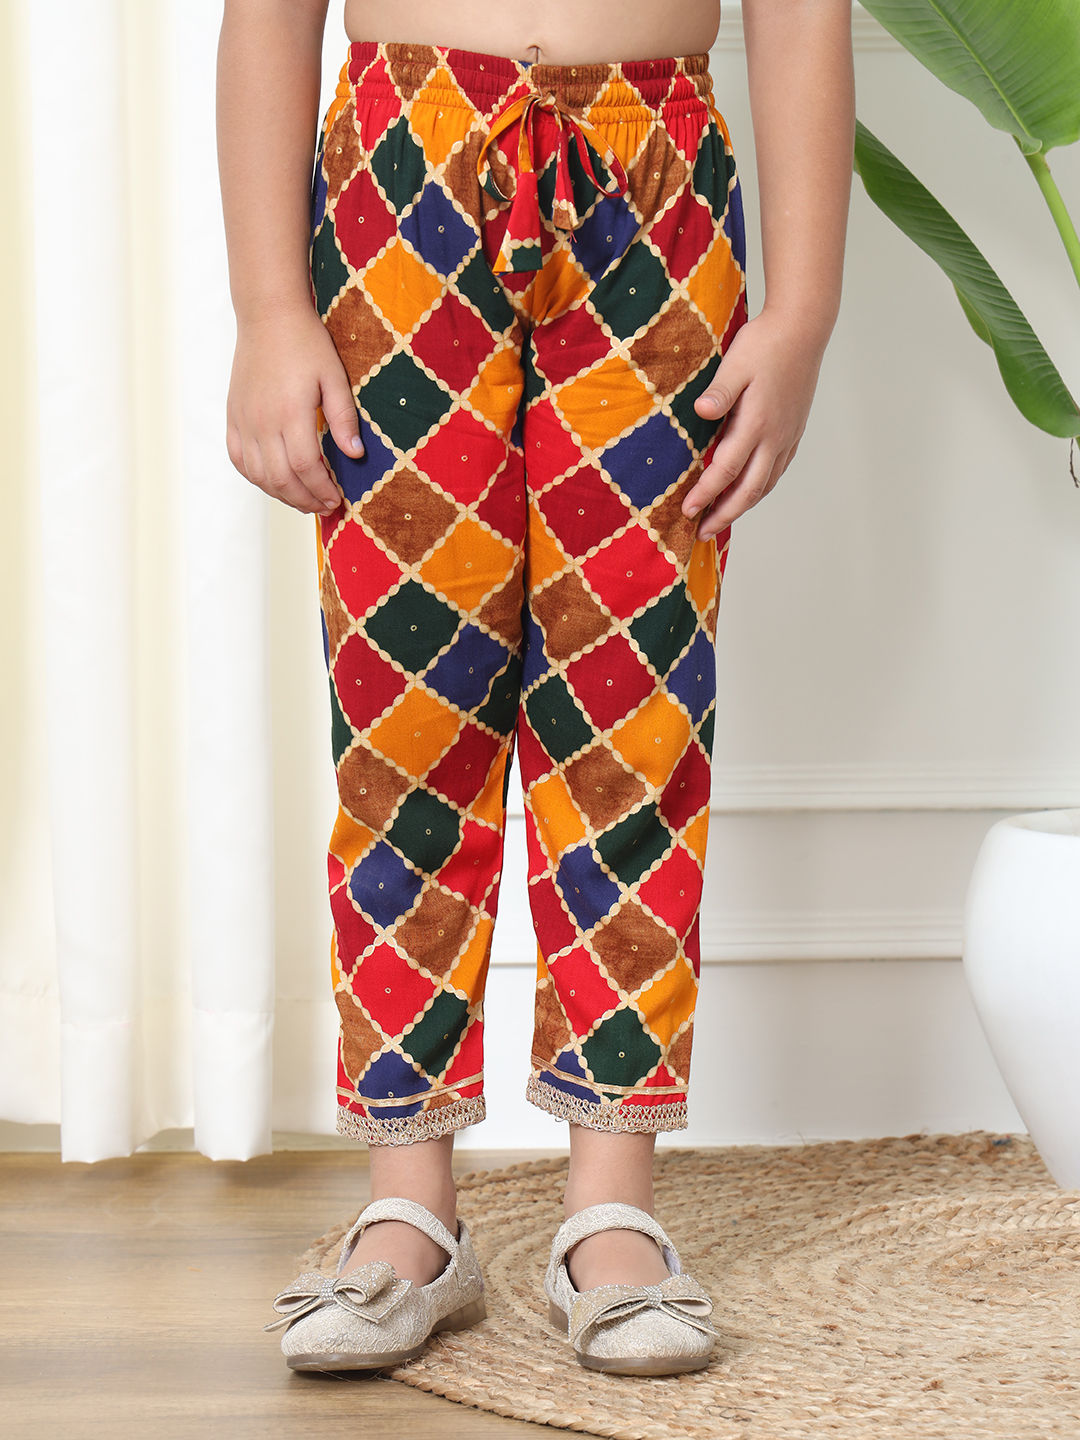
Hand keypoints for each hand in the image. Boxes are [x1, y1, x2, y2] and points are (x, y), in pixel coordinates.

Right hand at [225, 307, 362, 514]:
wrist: (268, 316)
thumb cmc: (306, 343)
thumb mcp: (335, 377)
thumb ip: (344, 418)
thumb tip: (355, 454)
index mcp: (291, 413)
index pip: (306, 467)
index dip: (322, 489)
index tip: (337, 500)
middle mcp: (263, 422)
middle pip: (282, 478)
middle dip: (305, 500)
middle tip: (325, 508)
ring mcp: (244, 420)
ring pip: (259, 475)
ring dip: (282, 495)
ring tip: (304, 501)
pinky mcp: (233, 416)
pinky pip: (238, 459)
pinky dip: (256, 478)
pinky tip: (274, 483)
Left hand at [684, 306, 829, 538]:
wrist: (804, 327)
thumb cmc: (765, 342)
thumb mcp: (736, 363)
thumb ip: (720, 391)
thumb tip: (702, 411)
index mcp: (757, 422)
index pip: (727, 469)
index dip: (706, 494)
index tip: (687, 511)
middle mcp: (776, 436)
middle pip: (750, 489)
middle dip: (725, 514)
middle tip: (702, 533)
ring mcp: (788, 435)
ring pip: (766, 483)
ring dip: (744, 505)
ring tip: (722, 519)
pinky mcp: (794, 430)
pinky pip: (777, 470)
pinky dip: (761, 488)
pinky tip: (750, 492)